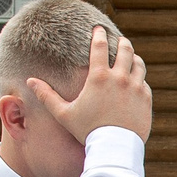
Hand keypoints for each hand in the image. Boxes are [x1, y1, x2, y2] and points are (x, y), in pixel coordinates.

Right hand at [28, 25, 151, 141]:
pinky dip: (140, 79)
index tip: (98, 29)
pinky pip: (144, 83)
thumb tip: (30, 81)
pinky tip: (136, 80)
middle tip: (119, 39)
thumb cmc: (87, 131)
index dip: (99, 35)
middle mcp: (120, 78)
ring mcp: (136, 88)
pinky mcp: (146, 99)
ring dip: (133, 58)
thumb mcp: (64, 113)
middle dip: (121, 42)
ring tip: (130, 56)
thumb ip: (47, 96)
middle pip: (125, 50)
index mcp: (99, 77)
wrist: (113, 147)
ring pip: (138, 64)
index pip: (100, 47)